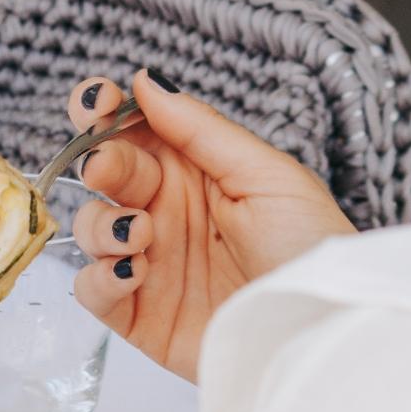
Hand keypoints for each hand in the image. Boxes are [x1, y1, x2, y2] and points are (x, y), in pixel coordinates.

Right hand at [69, 71, 355, 381]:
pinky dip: (98, 277)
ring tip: (142, 234)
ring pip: (90, 228)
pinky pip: (90, 290)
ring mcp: (149, 263)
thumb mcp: (268, 176)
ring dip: (102, 224)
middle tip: (107, 168)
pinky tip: (134, 273)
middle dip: (100, 163)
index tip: (94, 103)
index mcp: (196, 172)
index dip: (103, 112)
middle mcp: (167, 213)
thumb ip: (201, 129)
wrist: (321, 329)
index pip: (135, 131)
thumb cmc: (311, 249)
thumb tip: (146, 82)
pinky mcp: (139, 316)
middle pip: (106, 173)